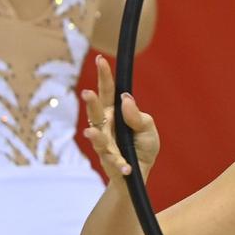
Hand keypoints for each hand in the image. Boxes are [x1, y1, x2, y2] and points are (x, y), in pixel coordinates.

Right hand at [81, 55, 156, 177]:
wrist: (140, 174)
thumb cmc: (143, 147)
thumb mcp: (148, 128)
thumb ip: (138, 116)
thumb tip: (125, 99)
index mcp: (115, 114)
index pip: (108, 92)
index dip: (104, 76)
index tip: (100, 59)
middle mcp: (106, 127)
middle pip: (96, 112)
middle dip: (91, 103)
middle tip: (87, 93)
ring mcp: (105, 146)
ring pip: (98, 139)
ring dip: (95, 136)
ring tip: (90, 132)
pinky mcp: (109, 163)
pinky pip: (114, 163)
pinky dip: (120, 165)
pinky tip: (126, 167)